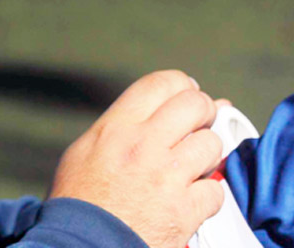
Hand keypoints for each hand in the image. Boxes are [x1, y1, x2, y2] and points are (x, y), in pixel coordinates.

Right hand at [48, 70, 224, 247]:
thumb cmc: (79, 206)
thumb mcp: (84, 153)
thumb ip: (123, 127)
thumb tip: (163, 108)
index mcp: (117, 128)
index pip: (161, 83)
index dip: (182, 86)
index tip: (186, 98)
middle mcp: (144, 145)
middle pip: (195, 104)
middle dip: (205, 112)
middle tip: (201, 126)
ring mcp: (167, 177)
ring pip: (212, 144)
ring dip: (207, 156)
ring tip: (193, 168)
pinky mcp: (183, 211)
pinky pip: (215, 191)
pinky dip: (207, 198)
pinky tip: (190, 203)